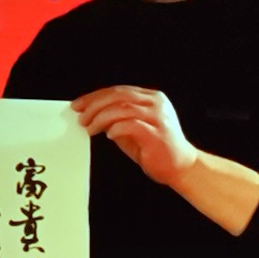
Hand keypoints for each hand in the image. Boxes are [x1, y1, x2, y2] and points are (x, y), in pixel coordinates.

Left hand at [73, 85, 258, 234]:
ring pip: (122, 108)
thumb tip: (89, 114)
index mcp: (151, 98)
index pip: (119, 90)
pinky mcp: (158, 133)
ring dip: (101, 117)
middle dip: (94, 105)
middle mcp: (157, 104)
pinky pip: (131, 125)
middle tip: (80, 117)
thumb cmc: (155, 148)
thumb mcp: (131, 128)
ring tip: (90, 128)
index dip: (95, 96)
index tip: (78, 105)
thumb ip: (115, 118)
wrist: (181, 167)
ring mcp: (159, 117)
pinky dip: (116, 128)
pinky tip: (108, 135)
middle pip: (119, 95)